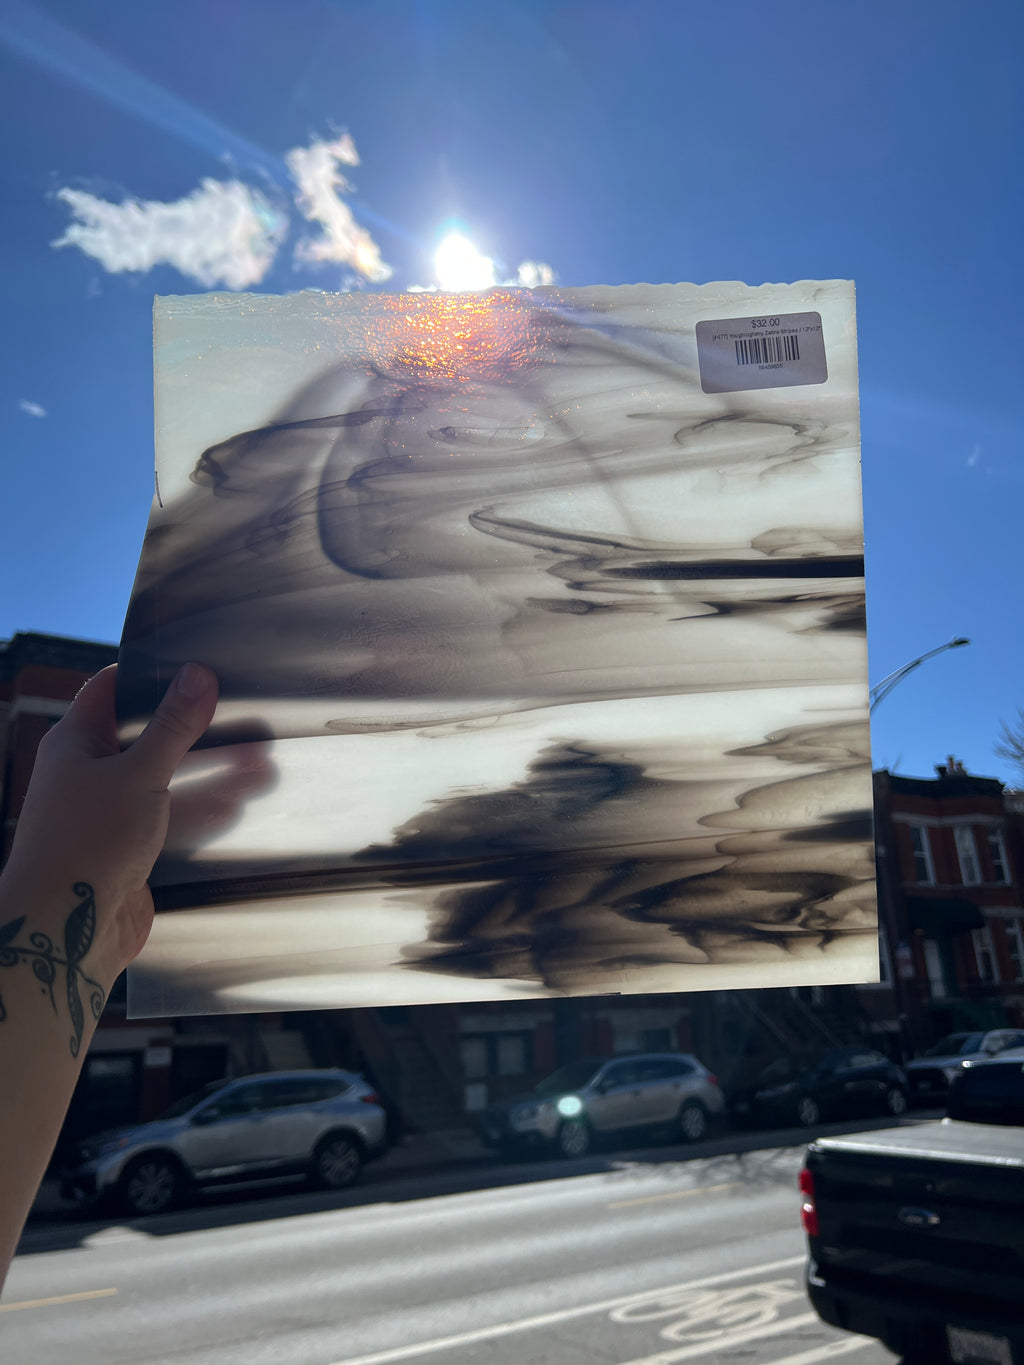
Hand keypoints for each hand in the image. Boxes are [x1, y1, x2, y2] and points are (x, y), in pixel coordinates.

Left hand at [2, 662, 217, 992]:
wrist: (63, 932)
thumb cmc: (84, 846)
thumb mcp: (138, 774)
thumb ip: (172, 726)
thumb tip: (197, 675)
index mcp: (76, 743)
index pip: (111, 690)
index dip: (150, 675)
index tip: (193, 667)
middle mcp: (88, 774)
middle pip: (149, 738)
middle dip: (198, 732)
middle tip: (245, 722)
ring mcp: (107, 813)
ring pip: (166, 782)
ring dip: (210, 776)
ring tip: (260, 768)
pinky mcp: (125, 850)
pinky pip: (168, 821)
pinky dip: (199, 813)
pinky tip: (234, 809)